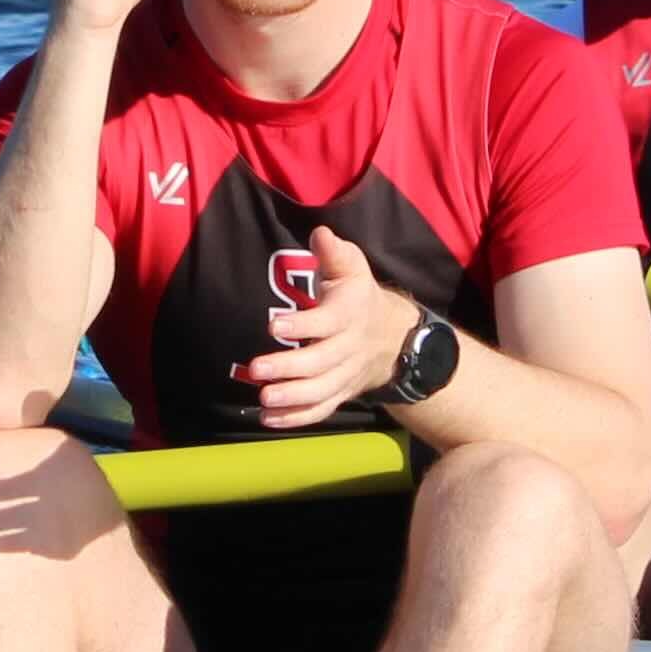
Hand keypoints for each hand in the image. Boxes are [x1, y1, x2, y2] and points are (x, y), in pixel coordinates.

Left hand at [239, 217, 418, 428]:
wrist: (394, 338)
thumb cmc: (359, 297)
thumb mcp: (353, 269)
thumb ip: (334, 253)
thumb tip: (319, 233)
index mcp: (349, 314)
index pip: (327, 322)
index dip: (302, 324)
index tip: (274, 325)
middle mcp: (349, 348)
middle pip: (321, 362)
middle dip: (289, 368)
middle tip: (256, 369)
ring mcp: (345, 374)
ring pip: (321, 391)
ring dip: (292, 398)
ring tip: (263, 398)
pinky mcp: (341, 393)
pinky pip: (321, 409)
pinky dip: (297, 418)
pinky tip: (268, 418)